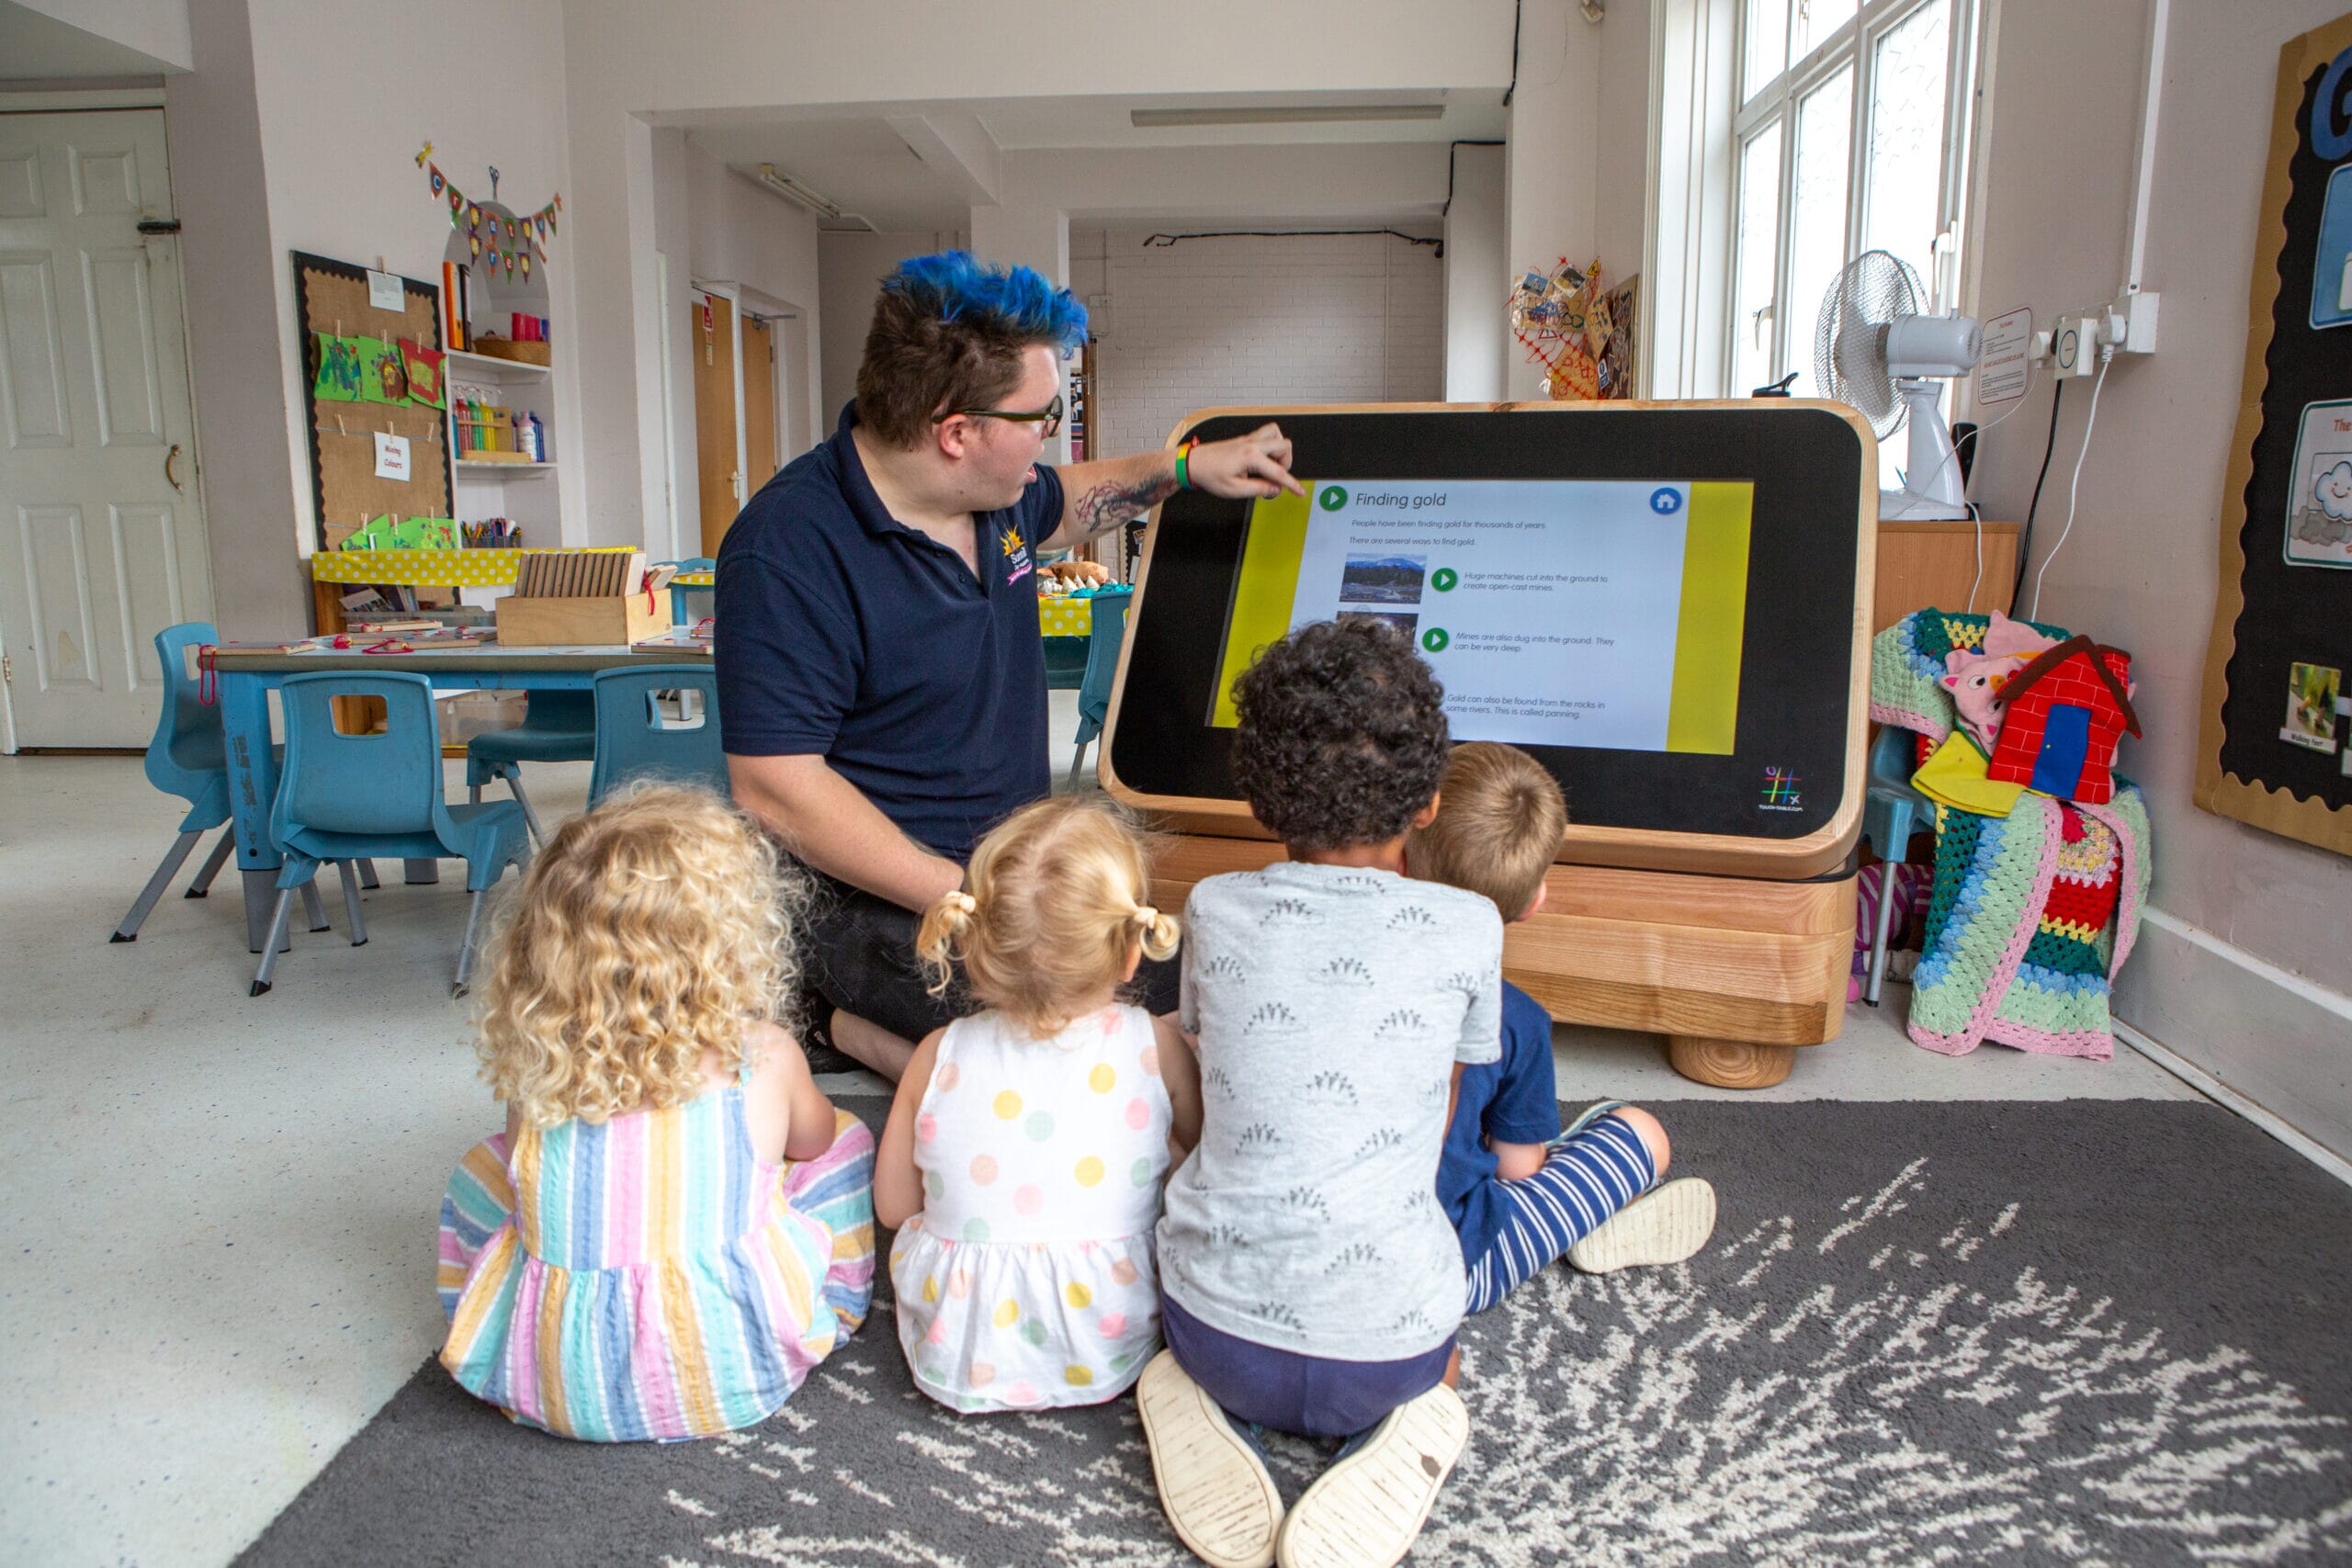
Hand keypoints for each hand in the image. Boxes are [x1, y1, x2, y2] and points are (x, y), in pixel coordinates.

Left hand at [1188, 423, 1304, 499]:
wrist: (1193, 463)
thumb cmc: (1209, 475)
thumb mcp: (1235, 490)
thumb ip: (1259, 489)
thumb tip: (1275, 489)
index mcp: (1250, 457)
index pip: (1278, 472)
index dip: (1291, 483)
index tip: (1299, 491)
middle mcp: (1252, 444)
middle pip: (1284, 445)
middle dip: (1286, 463)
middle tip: (1276, 477)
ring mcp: (1249, 439)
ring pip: (1276, 434)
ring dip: (1279, 450)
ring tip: (1270, 466)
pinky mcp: (1245, 439)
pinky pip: (1266, 435)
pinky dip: (1270, 446)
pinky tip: (1261, 461)